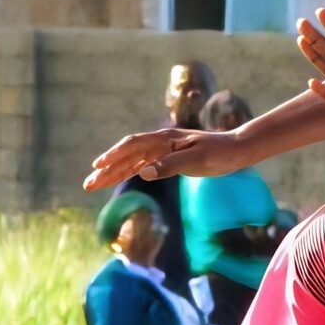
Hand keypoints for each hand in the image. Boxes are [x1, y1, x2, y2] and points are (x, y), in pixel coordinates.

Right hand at [85, 126, 246, 191]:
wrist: (237, 150)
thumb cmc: (220, 153)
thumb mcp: (197, 160)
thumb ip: (170, 165)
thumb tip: (143, 172)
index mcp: (165, 139)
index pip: (132, 146)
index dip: (113, 157)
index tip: (97, 168)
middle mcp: (161, 143)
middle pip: (127, 155)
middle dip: (107, 169)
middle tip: (87, 184)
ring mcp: (165, 150)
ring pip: (133, 162)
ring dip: (114, 172)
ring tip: (95, 184)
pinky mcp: (170, 159)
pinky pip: (144, 165)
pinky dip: (130, 172)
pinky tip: (120, 178)